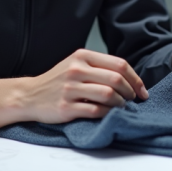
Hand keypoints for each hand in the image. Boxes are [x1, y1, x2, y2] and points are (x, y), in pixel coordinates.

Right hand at [0, 49, 148, 127]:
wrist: (29, 95)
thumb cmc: (58, 81)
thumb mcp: (76, 64)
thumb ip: (99, 67)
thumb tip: (129, 78)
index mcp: (82, 56)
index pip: (119, 64)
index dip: (135, 78)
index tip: (142, 90)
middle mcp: (76, 70)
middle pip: (116, 79)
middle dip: (131, 92)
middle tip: (133, 100)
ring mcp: (70, 89)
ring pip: (108, 95)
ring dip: (121, 104)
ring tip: (121, 107)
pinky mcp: (66, 107)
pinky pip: (95, 111)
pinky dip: (107, 114)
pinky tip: (108, 114)